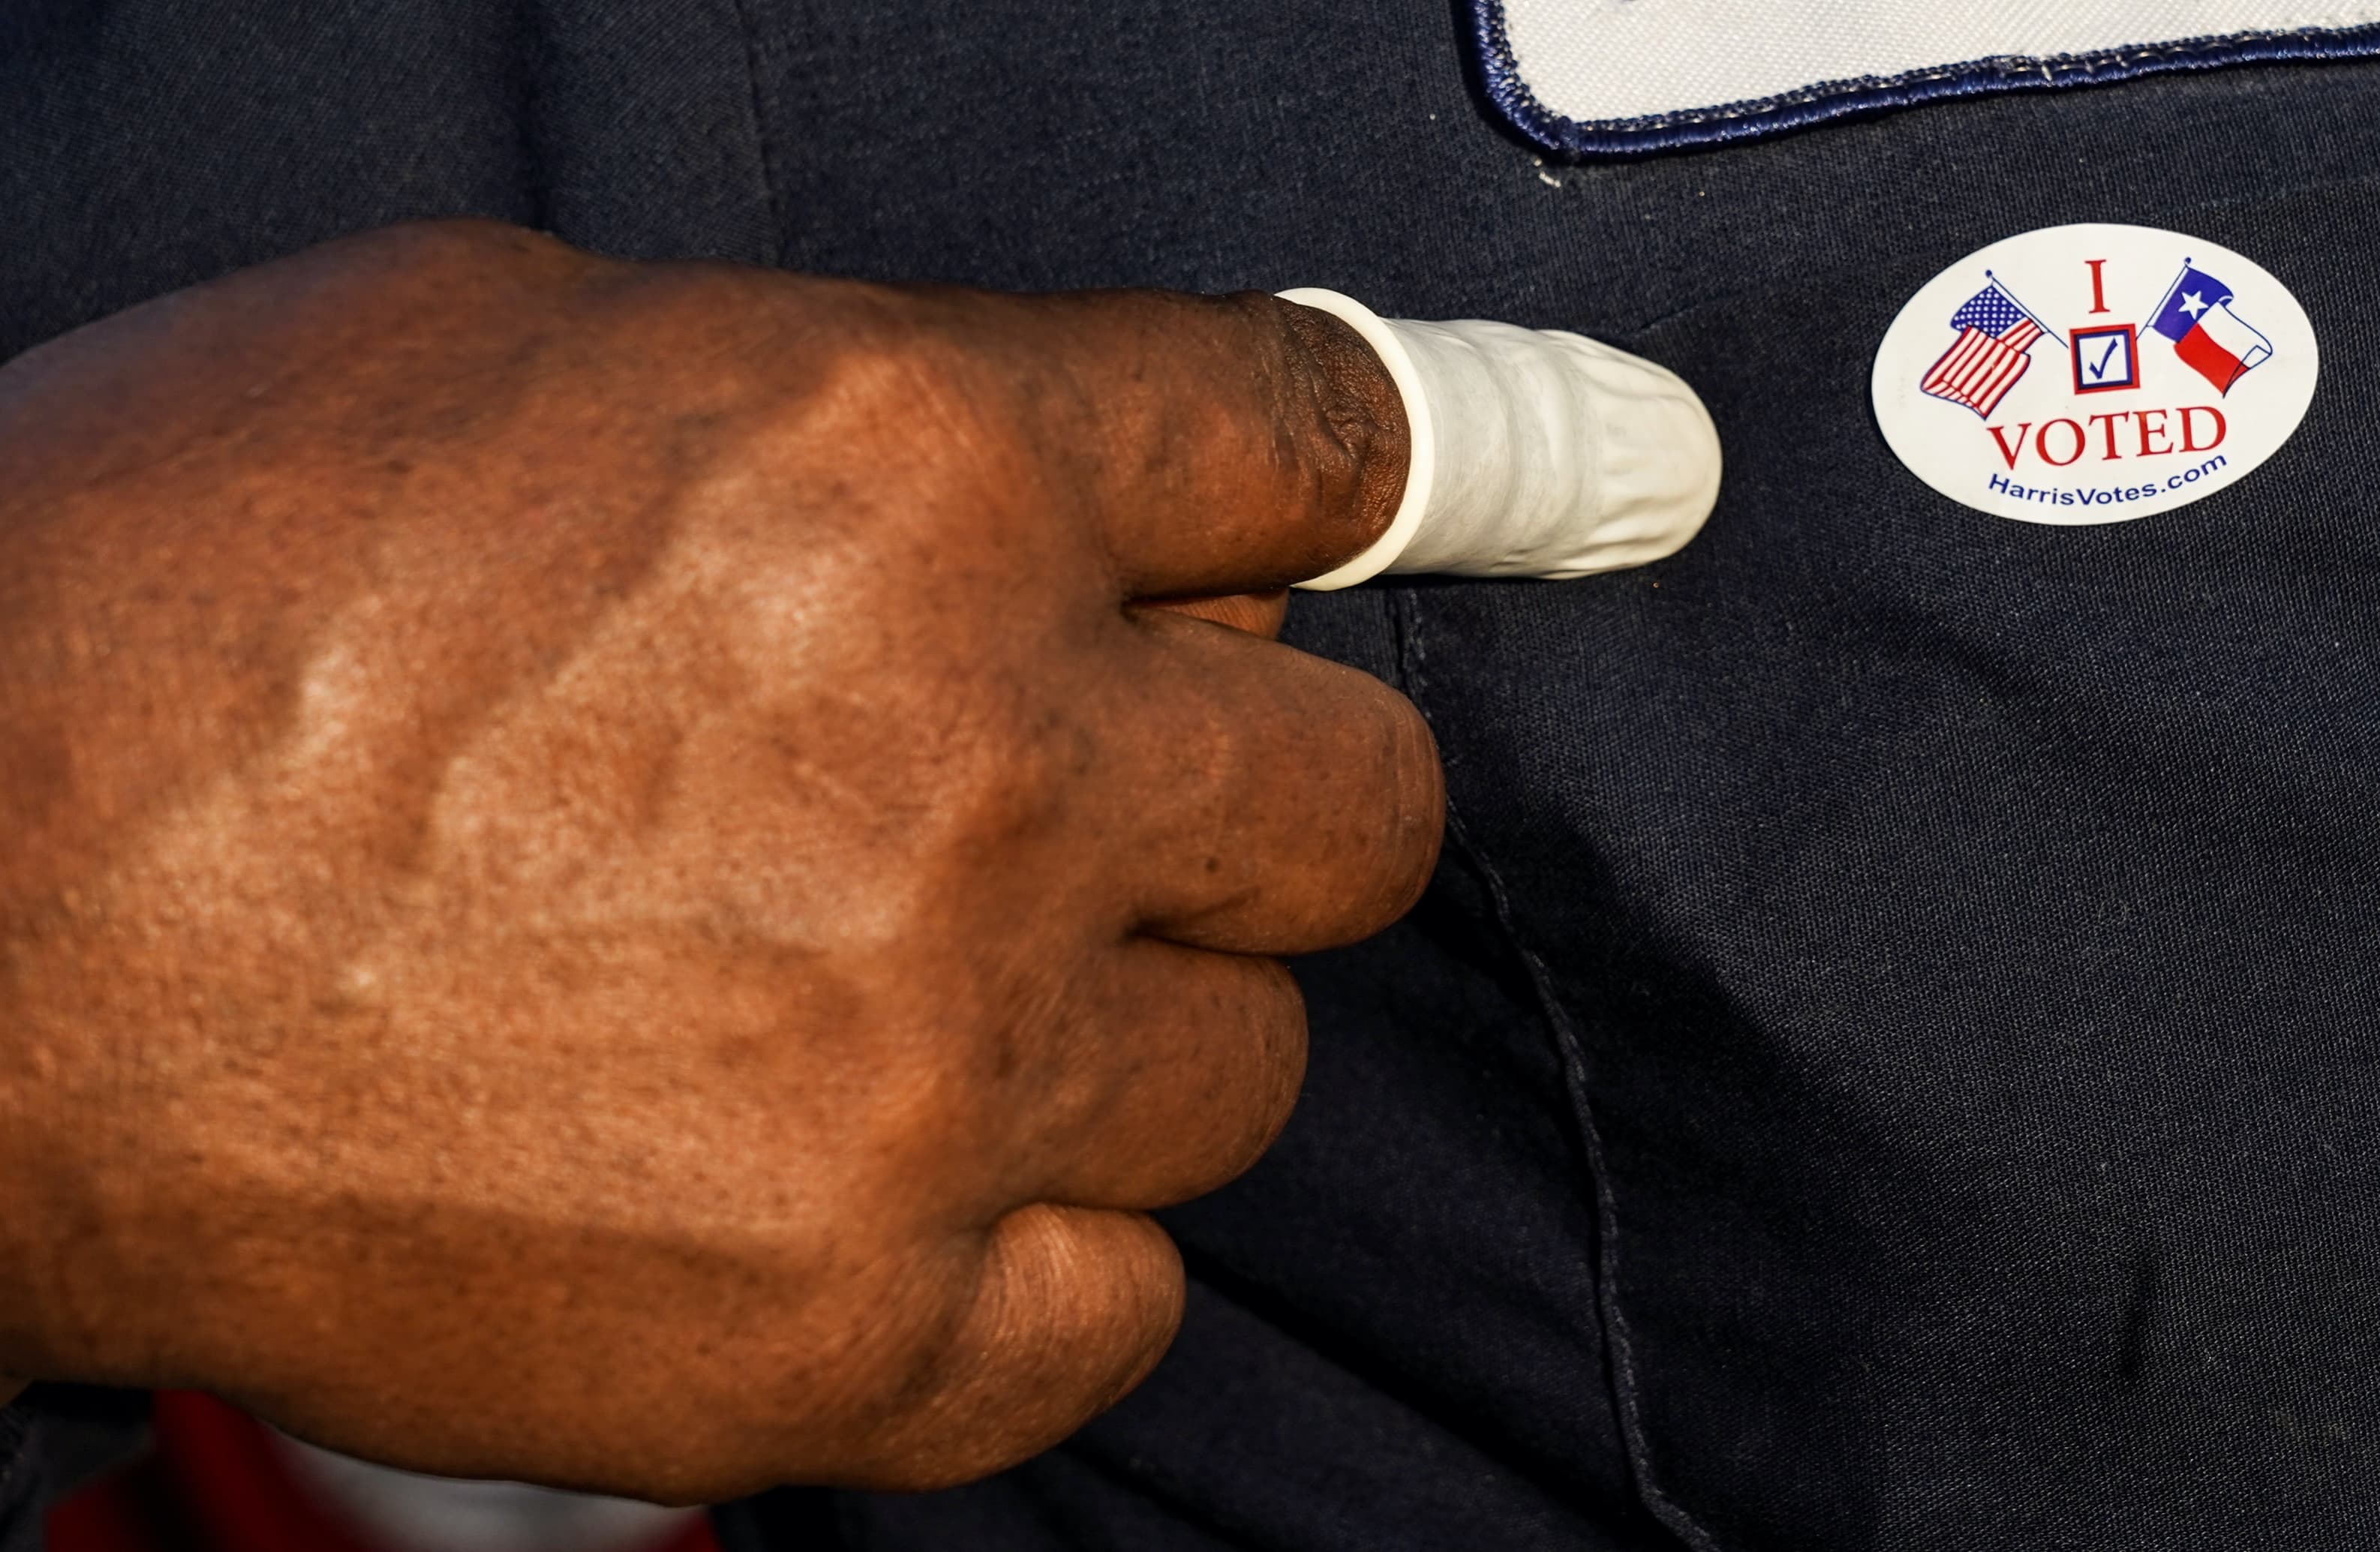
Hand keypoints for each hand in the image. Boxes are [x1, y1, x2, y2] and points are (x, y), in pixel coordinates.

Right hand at [0, 222, 1436, 1501]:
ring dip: (1125, 1027)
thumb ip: (860, 415)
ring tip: (912, 996)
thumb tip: (1088, 516)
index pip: (1317, 447)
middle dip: (1260, 795)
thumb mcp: (517, 355)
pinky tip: (888, 1174)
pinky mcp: (851, 1331)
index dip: (1394, 471)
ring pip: (1250, 1067)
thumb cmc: (168, 615)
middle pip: (1362, 802)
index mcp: (907, 472)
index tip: (1460, 496)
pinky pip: (1123, 1303)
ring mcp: (930, 1073)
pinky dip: (1035, 1250)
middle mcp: (971, 765)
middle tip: (1119, 799)